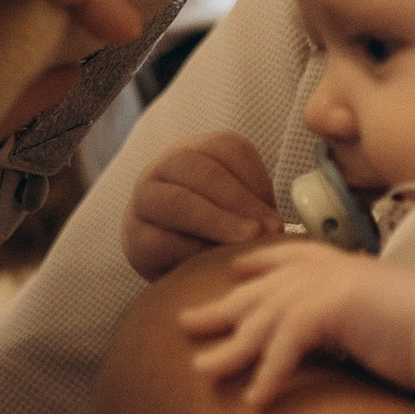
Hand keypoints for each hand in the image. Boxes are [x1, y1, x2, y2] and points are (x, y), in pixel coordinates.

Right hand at [123, 132, 286, 278]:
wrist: (173, 265)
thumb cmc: (218, 233)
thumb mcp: (242, 210)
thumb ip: (258, 210)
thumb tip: (280, 228)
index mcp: (198, 150)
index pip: (227, 149)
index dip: (255, 181)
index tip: (276, 217)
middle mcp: (166, 167)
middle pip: (200, 170)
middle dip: (237, 201)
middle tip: (266, 231)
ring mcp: (144, 200)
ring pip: (177, 202)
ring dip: (216, 222)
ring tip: (246, 241)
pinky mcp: (134, 238)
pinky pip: (160, 240)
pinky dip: (190, 251)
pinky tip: (211, 262)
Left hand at [182, 241, 414, 407]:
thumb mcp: (387, 327)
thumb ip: (358, 328)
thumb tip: (345, 347)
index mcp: (351, 270)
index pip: (295, 259)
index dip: (263, 262)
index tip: (237, 270)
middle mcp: (338, 272)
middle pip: (266, 289)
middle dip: (223, 307)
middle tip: (185, 323)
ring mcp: (335, 285)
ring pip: (267, 318)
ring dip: (233, 350)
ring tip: (203, 373)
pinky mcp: (335, 307)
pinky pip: (289, 342)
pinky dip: (270, 372)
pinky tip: (255, 400)